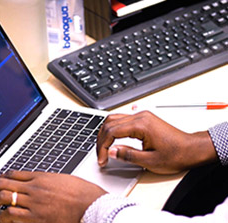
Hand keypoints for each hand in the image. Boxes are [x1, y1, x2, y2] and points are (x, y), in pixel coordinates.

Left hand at [0, 171, 106, 222]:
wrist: (91, 205)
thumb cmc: (82, 193)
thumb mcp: (63, 179)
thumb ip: (47, 181)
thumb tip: (39, 183)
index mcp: (41, 177)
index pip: (13, 174)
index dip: (3, 178)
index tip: (0, 183)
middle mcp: (34, 188)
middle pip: (3, 184)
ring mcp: (33, 203)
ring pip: (3, 199)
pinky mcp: (35, 218)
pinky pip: (11, 215)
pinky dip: (4, 217)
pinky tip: (5, 219)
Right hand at [97, 111, 217, 173]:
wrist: (192, 149)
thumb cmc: (176, 154)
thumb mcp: (150, 161)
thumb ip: (128, 155)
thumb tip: (111, 151)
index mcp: (141, 125)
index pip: (111, 131)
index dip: (103, 146)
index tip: (102, 159)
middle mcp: (140, 116)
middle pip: (110, 123)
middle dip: (101, 140)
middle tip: (100, 155)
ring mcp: (141, 116)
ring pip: (114, 119)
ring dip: (105, 133)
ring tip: (104, 148)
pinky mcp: (143, 119)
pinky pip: (122, 119)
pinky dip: (113, 129)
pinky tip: (112, 138)